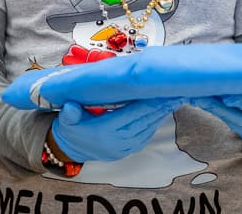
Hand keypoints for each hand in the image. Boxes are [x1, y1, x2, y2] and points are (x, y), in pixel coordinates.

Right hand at [51, 98, 182, 161]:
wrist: (72, 149)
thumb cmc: (71, 128)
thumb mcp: (66, 120)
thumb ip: (69, 113)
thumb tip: (69, 107)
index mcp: (103, 131)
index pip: (130, 115)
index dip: (147, 104)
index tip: (160, 92)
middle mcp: (117, 141)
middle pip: (143, 121)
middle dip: (160, 106)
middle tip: (176, 92)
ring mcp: (124, 147)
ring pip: (147, 128)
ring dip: (161, 114)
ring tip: (173, 99)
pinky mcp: (128, 149)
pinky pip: (146, 135)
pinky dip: (155, 123)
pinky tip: (161, 111)